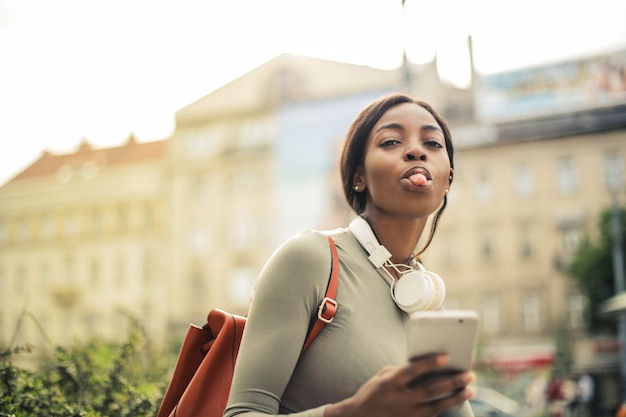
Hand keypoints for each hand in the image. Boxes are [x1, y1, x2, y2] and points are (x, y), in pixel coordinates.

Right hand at [324, 354, 473, 416]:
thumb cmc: (373, 392)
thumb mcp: (382, 376)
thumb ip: (402, 370)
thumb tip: (425, 365)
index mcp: (390, 382)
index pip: (413, 370)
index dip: (430, 363)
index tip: (446, 357)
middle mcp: (399, 399)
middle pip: (431, 390)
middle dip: (452, 382)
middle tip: (468, 375)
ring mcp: (406, 413)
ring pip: (437, 406)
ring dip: (455, 397)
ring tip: (470, 390)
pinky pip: (432, 415)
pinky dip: (445, 408)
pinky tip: (455, 401)